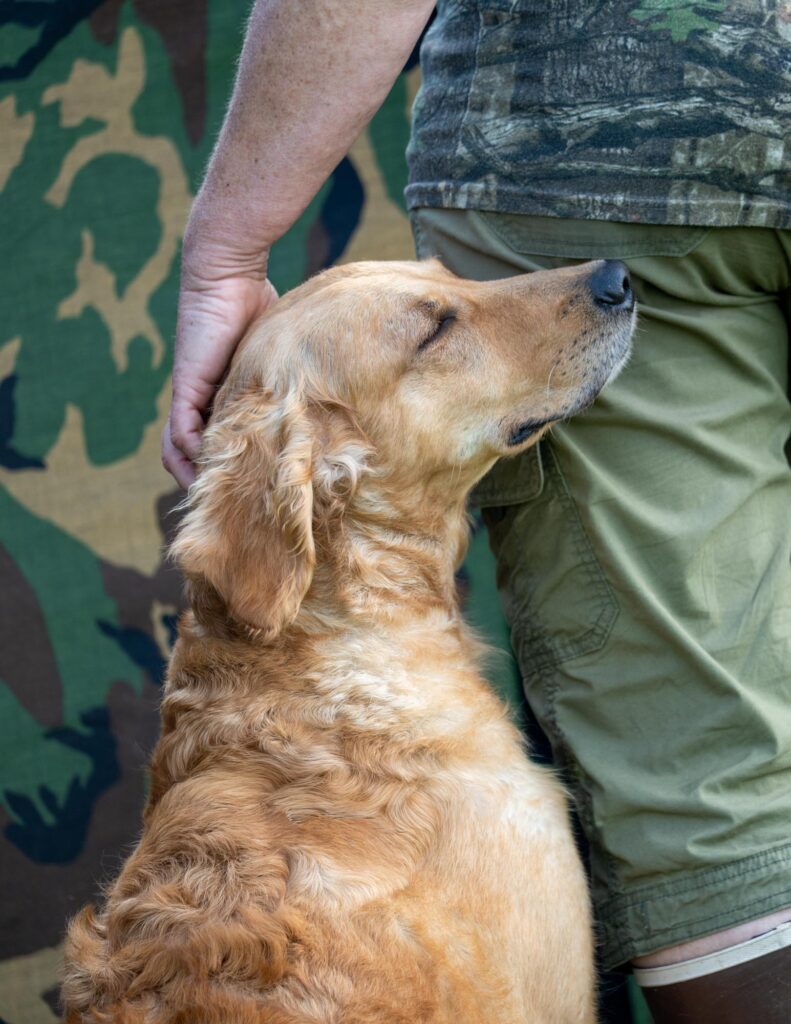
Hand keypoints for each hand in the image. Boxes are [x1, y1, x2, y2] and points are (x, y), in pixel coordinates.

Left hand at [163, 237, 277, 487]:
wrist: (231, 273)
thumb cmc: (261, 305)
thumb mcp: (281, 357)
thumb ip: (292, 380)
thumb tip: (335, 400)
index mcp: (225, 399)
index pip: (219, 445)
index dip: (229, 470)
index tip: (251, 493)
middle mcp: (205, 402)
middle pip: (191, 457)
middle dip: (208, 485)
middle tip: (231, 510)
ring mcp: (192, 397)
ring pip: (178, 452)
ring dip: (195, 478)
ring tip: (217, 499)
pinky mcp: (187, 387)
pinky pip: (181, 434)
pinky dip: (193, 455)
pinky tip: (212, 468)